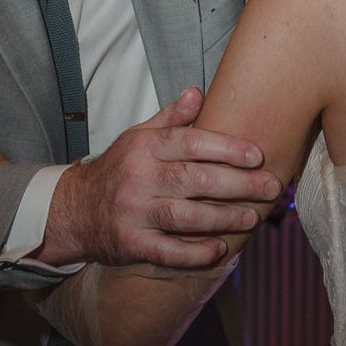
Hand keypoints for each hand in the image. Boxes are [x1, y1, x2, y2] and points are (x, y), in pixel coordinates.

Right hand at [40, 88, 281, 269]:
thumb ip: (171, 118)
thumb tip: (198, 92)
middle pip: (195, 180)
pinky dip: (196, 253)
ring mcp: (134, 212)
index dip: (227, 149)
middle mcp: (140, 178)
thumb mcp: (138, 137)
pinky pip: (168, 251)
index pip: (190, 142)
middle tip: (270, 187)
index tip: (257, 155)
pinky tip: (221, 249)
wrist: (74, 210)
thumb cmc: (118, 170)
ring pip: (186, 216)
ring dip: (224, 218)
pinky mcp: (131, 243)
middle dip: (238, 185)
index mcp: (145, 147)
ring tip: (253, 217)